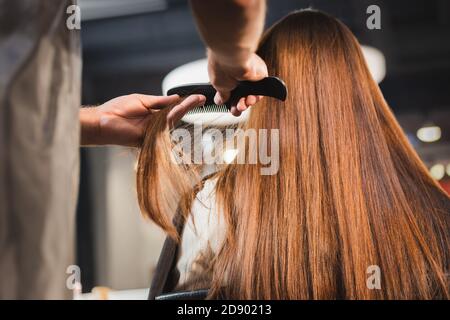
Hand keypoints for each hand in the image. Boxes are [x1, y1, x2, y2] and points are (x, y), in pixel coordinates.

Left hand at [80, 93, 205, 146]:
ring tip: (196, 100)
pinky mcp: (150, 137)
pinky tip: (181, 108)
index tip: (197, 97)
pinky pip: (164, 126)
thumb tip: (176, 99)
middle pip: (176, 114)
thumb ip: (159, 101)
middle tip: (202, 99)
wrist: (102, 121)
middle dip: (189, 105)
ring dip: (184, 109)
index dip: (184, 102)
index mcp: (153, 113)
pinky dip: (173, 116)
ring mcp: (154, 131)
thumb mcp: (141, 100)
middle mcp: (155, 123)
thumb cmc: (117, 110)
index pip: (172, 107)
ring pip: (172, 119)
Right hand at [207, 50, 267, 115]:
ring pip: (250, 93)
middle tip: (236, 110)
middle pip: (240, 94)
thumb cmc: (223, 66)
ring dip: (246, 102)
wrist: (235, 56)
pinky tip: (250, 99)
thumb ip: (221, 95)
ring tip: (242, 106)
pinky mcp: (260, 74)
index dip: (229, 101)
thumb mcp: (218, 85)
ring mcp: (248, 74)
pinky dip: (255, 97)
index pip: (229, 90)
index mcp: (225, 74)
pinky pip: (259, 90)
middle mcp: (237, 73)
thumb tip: (219, 100)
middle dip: (238, 104)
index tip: (229, 108)